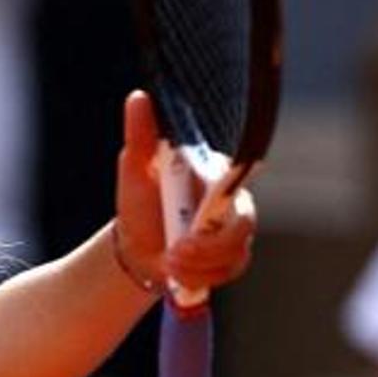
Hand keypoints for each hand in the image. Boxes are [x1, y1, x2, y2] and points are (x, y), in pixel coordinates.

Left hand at [114, 90, 256, 292]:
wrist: (136, 245)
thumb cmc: (138, 202)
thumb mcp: (134, 168)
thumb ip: (141, 134)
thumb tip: (138, 97)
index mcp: (216, 176)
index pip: (239, 182)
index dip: (226, 202)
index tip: (201, 218)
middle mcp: (233, 203)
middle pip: (243, 227)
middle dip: (208, 247)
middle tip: (174, 253)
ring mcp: (235, 233)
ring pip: (235, 254)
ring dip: (199, 266)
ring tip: (168, 264)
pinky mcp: (231, 259)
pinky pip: (228, 272)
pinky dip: (201, 279)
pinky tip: (178, 276)